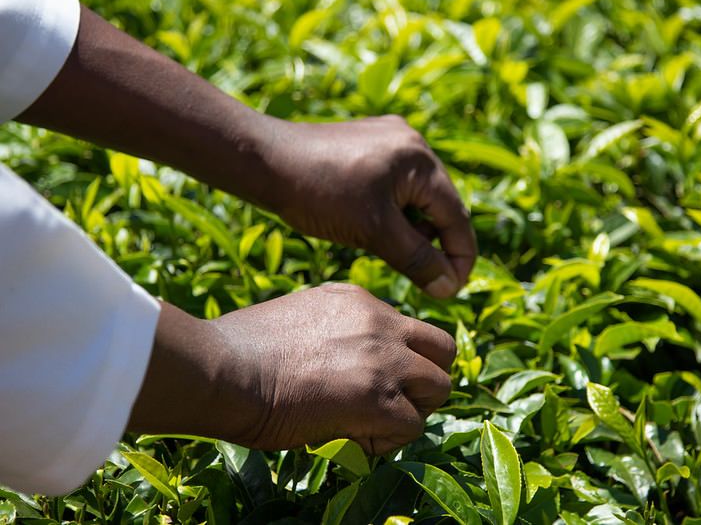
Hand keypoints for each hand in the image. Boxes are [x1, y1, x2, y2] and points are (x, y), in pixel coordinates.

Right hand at [128, 284, 454, 454]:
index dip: (400, 357)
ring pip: (440, 386)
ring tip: (376, 423)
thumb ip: (334, 330)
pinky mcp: (378, 398)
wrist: (221, 369)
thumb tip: (343, 363)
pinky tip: (355, 439)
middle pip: (442, 349)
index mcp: (358, 300)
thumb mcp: (297, 317)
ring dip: (414, 409)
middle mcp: (379, 322)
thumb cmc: (239, 350)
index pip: (408, 328)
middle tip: (394, 399)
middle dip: (425, 377)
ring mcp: (383, 358)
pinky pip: (413, 426)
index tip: (373, 377)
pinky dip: (390, 439)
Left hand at [260, 116, 477, 297]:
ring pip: (419, 197)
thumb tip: (449, 288)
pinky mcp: (370, 144)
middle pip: (441, 205)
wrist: (263, 160)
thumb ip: (416, 260)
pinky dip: (396, 211)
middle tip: (421, 278)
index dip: (459, 260)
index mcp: (421, 159)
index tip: (449, 292)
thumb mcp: (373, 232)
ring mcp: (391, 140)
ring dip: (414, 229)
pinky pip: (397, 184)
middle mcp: (412, 143)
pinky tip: (375, 227)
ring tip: (390, 250)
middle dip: (435, 243)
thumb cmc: (317, 194)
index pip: (457, 218)